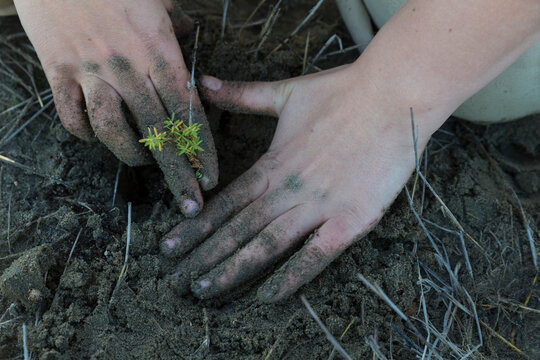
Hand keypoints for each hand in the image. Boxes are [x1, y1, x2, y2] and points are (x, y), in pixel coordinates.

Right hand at [14, 0, 217, 215]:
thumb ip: (176, 20)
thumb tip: (189, 33)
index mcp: (157, 48)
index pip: (187, 109)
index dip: (201, 147)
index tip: (210, 176)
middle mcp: (127, 66)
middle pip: (158, 130)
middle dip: (178, 171)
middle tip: (190, 202)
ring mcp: (90, 72)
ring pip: (113, 130)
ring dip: (132, 155)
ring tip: (145, 164)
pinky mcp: (58, 71)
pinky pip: (72, 116)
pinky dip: (85, 134)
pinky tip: (96, 139)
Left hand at [161, 64, 430, 301]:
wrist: (394, 95)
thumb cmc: (341, 92)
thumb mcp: (285, 92)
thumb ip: (242, 94)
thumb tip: (203, 81)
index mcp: (273, 163)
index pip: (225, 202)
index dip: (196, 226)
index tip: (169, 246)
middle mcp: (288, 189)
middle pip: (238, 228)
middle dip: (205, 255)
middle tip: (176, 279)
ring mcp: (318, 205)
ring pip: (267, 243)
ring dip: (234, 268)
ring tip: (206, 288)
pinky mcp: (351, 219)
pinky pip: (315, 255)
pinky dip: (291, 277)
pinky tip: (267, 297)